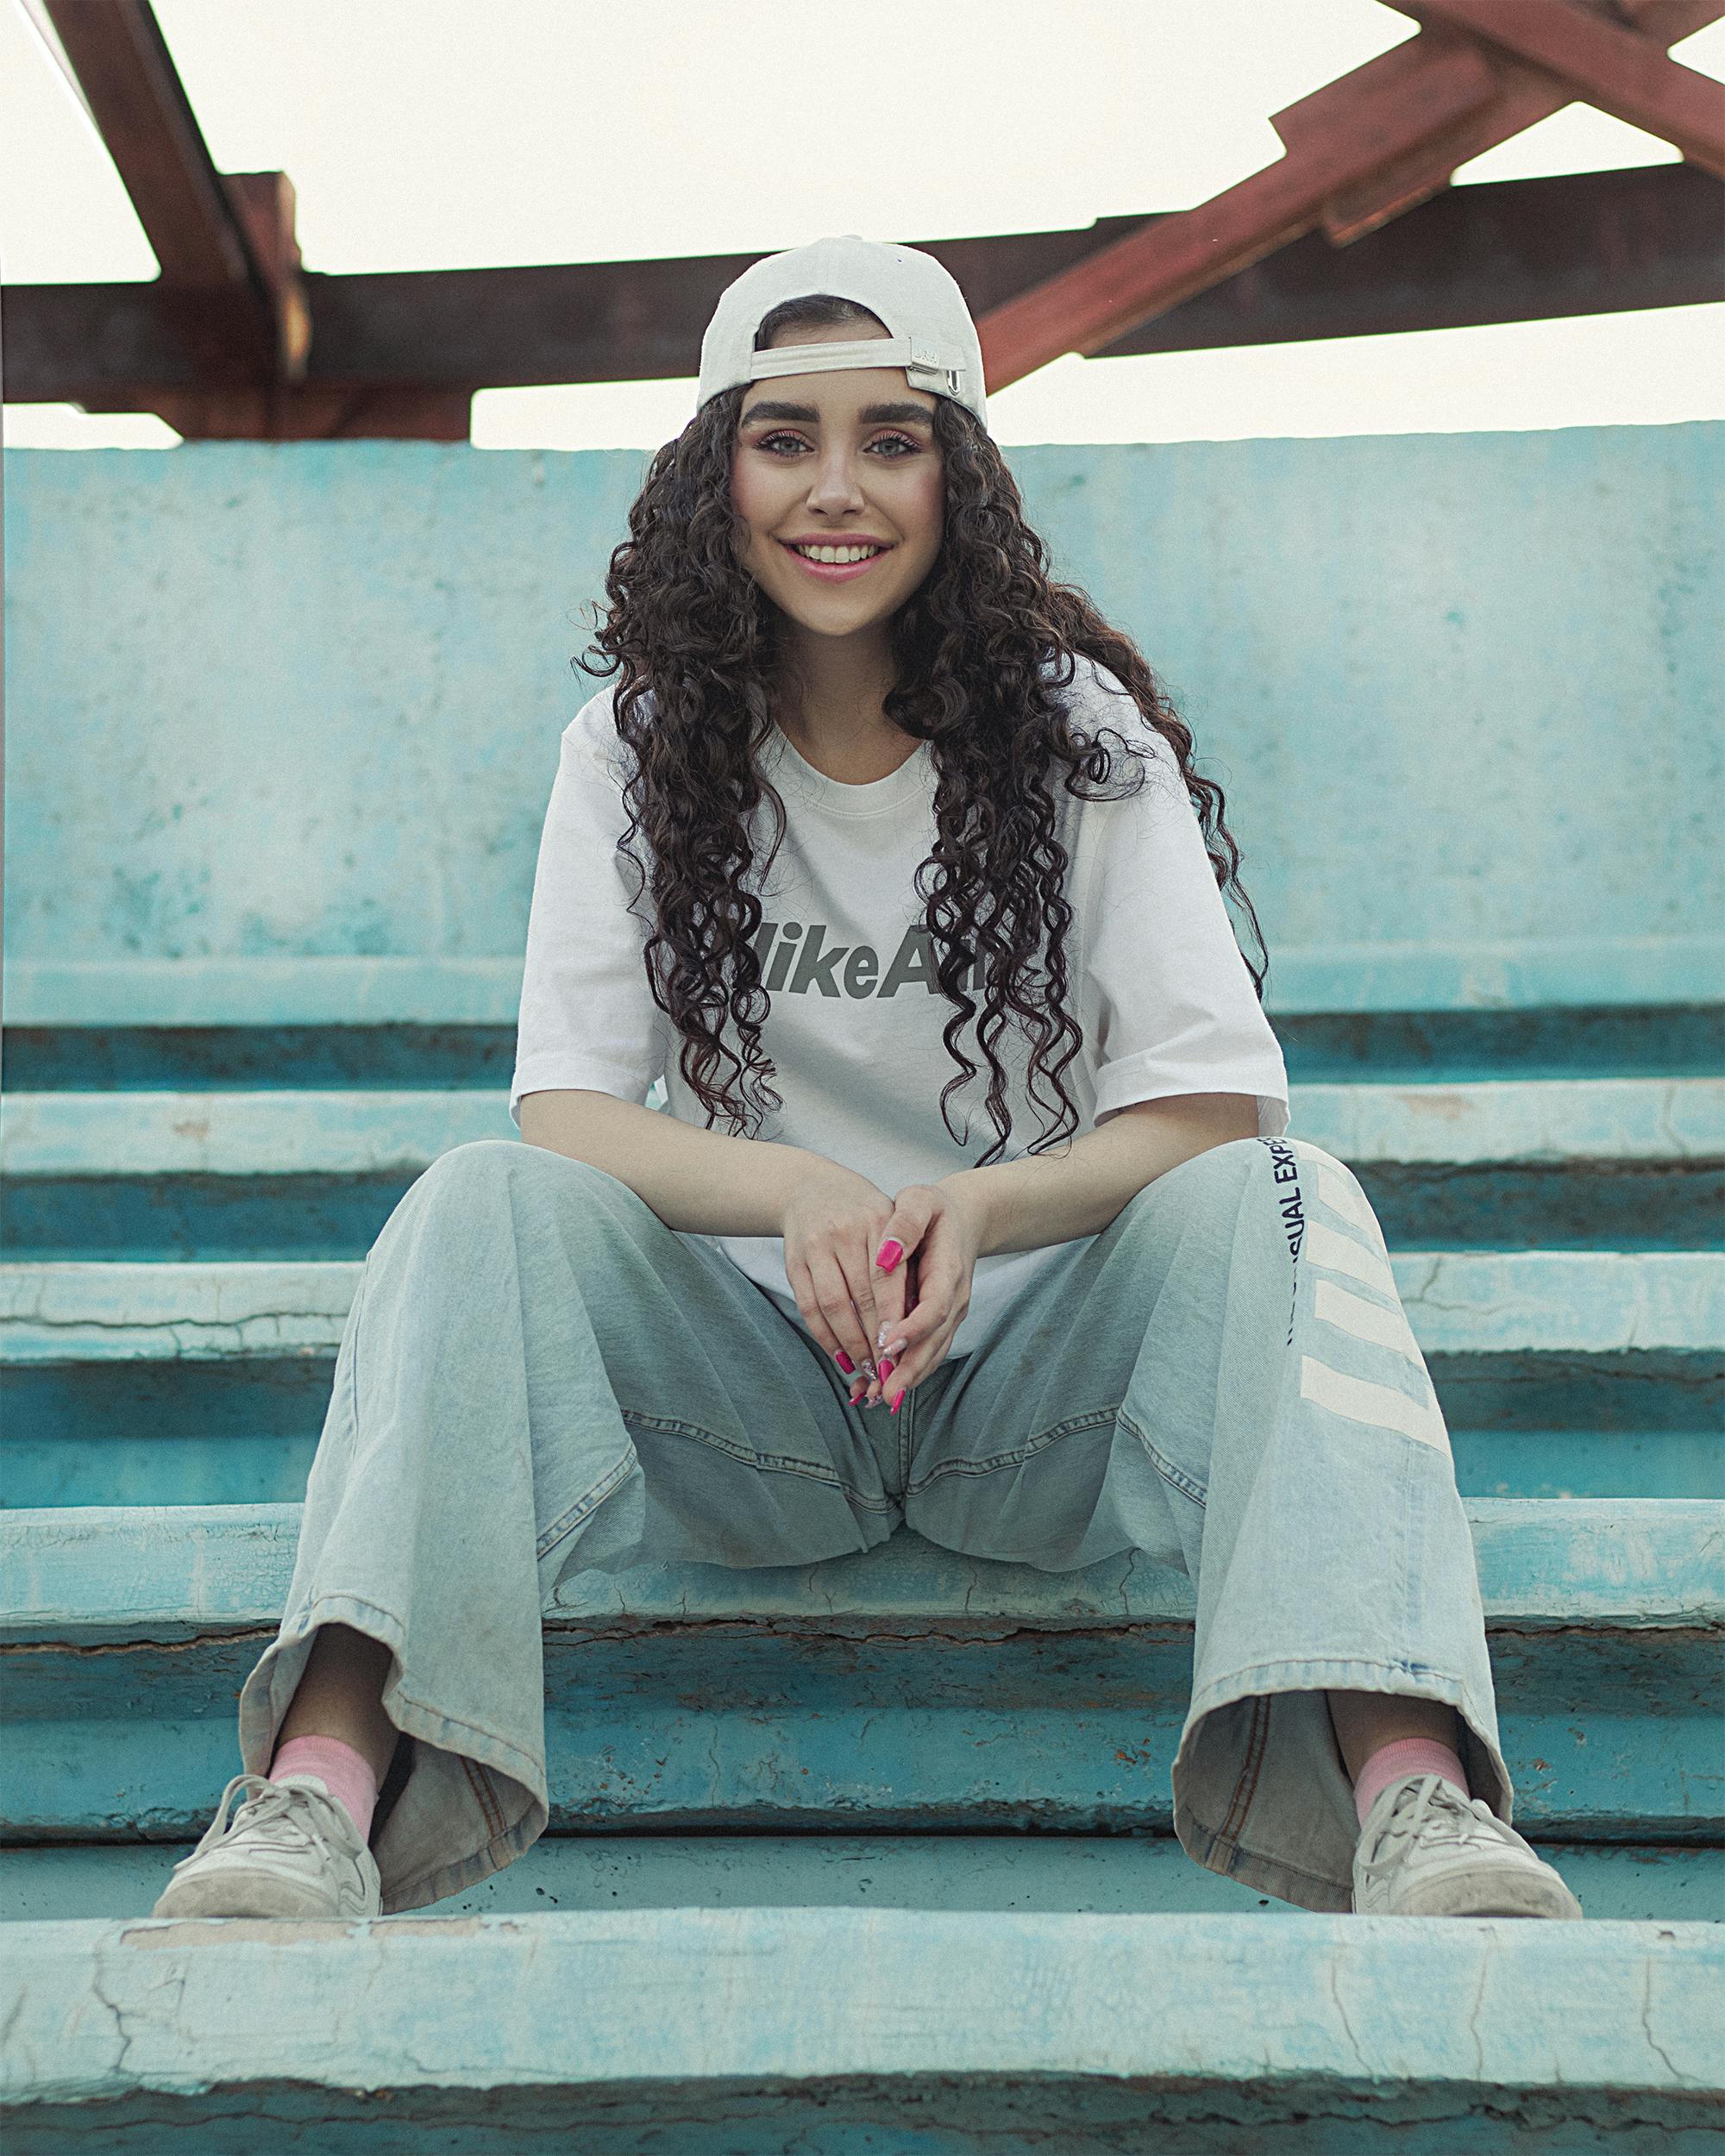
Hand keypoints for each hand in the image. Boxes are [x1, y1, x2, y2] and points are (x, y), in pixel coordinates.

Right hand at [779, 1163, 901, 1393]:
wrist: (809, 1187)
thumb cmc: (862, 1211)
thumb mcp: (890, 1220)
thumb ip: (904, 1261)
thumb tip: (916, 1319)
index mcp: (876, 1220)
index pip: (886, 1278)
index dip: (893, 1317)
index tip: (901, 1349)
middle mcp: (844, 1232)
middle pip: (860, 1297)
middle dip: (875, 1339)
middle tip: (889, 1370)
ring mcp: (815, 1247)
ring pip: (833, 1306)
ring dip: (850, 1343)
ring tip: (866, 1368)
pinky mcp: (794, 1262)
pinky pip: (809, 1307)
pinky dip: (825, 1336)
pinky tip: (841, 1354)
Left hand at [860, 1180, 982, 1409]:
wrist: (961, 1220)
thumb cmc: (933, 1210)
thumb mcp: (920, 1201)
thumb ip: (905, 1223)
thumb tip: (885, 1254)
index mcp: (949, 1269)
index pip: (935, 1305)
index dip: (913, 1328)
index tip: (887, 1344)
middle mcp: (955, 1299)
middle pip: (935, 1340)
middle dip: (909, 1368)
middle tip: (883, 1391)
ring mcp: (950, 1315)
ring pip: (931, 1353)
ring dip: (906, 1378)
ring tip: (875, 1397)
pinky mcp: (939, 1324)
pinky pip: (925, 1353)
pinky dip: (905, 1373)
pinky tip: (879, 1389)